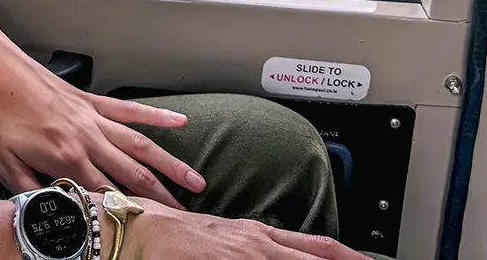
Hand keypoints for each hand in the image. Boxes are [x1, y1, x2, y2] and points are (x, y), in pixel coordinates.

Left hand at [0, 0, 204, 206]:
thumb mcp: (2, 165)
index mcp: (65, 158)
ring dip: (169, 164)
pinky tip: (179, 121)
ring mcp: (91, 117)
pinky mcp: (89, 101)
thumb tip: (50, 216)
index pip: (107, 195)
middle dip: (162, 197)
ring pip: (140, 144)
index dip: (132, 213)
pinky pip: (129, 110)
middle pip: (132, 174)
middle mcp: (86, 137)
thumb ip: (30, 194)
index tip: (155, 229)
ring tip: (195, 180)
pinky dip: (156, 116)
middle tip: (186, 214)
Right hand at [117, 201, 360, 259]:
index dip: (346, 255)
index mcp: (258, 236)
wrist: (140, 229)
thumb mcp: (223, 242)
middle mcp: (258, 244)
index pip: (316, 246)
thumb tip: (270, 252)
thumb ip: (252, 250)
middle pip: (316, 256)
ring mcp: (245, 255)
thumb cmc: (174, 237)